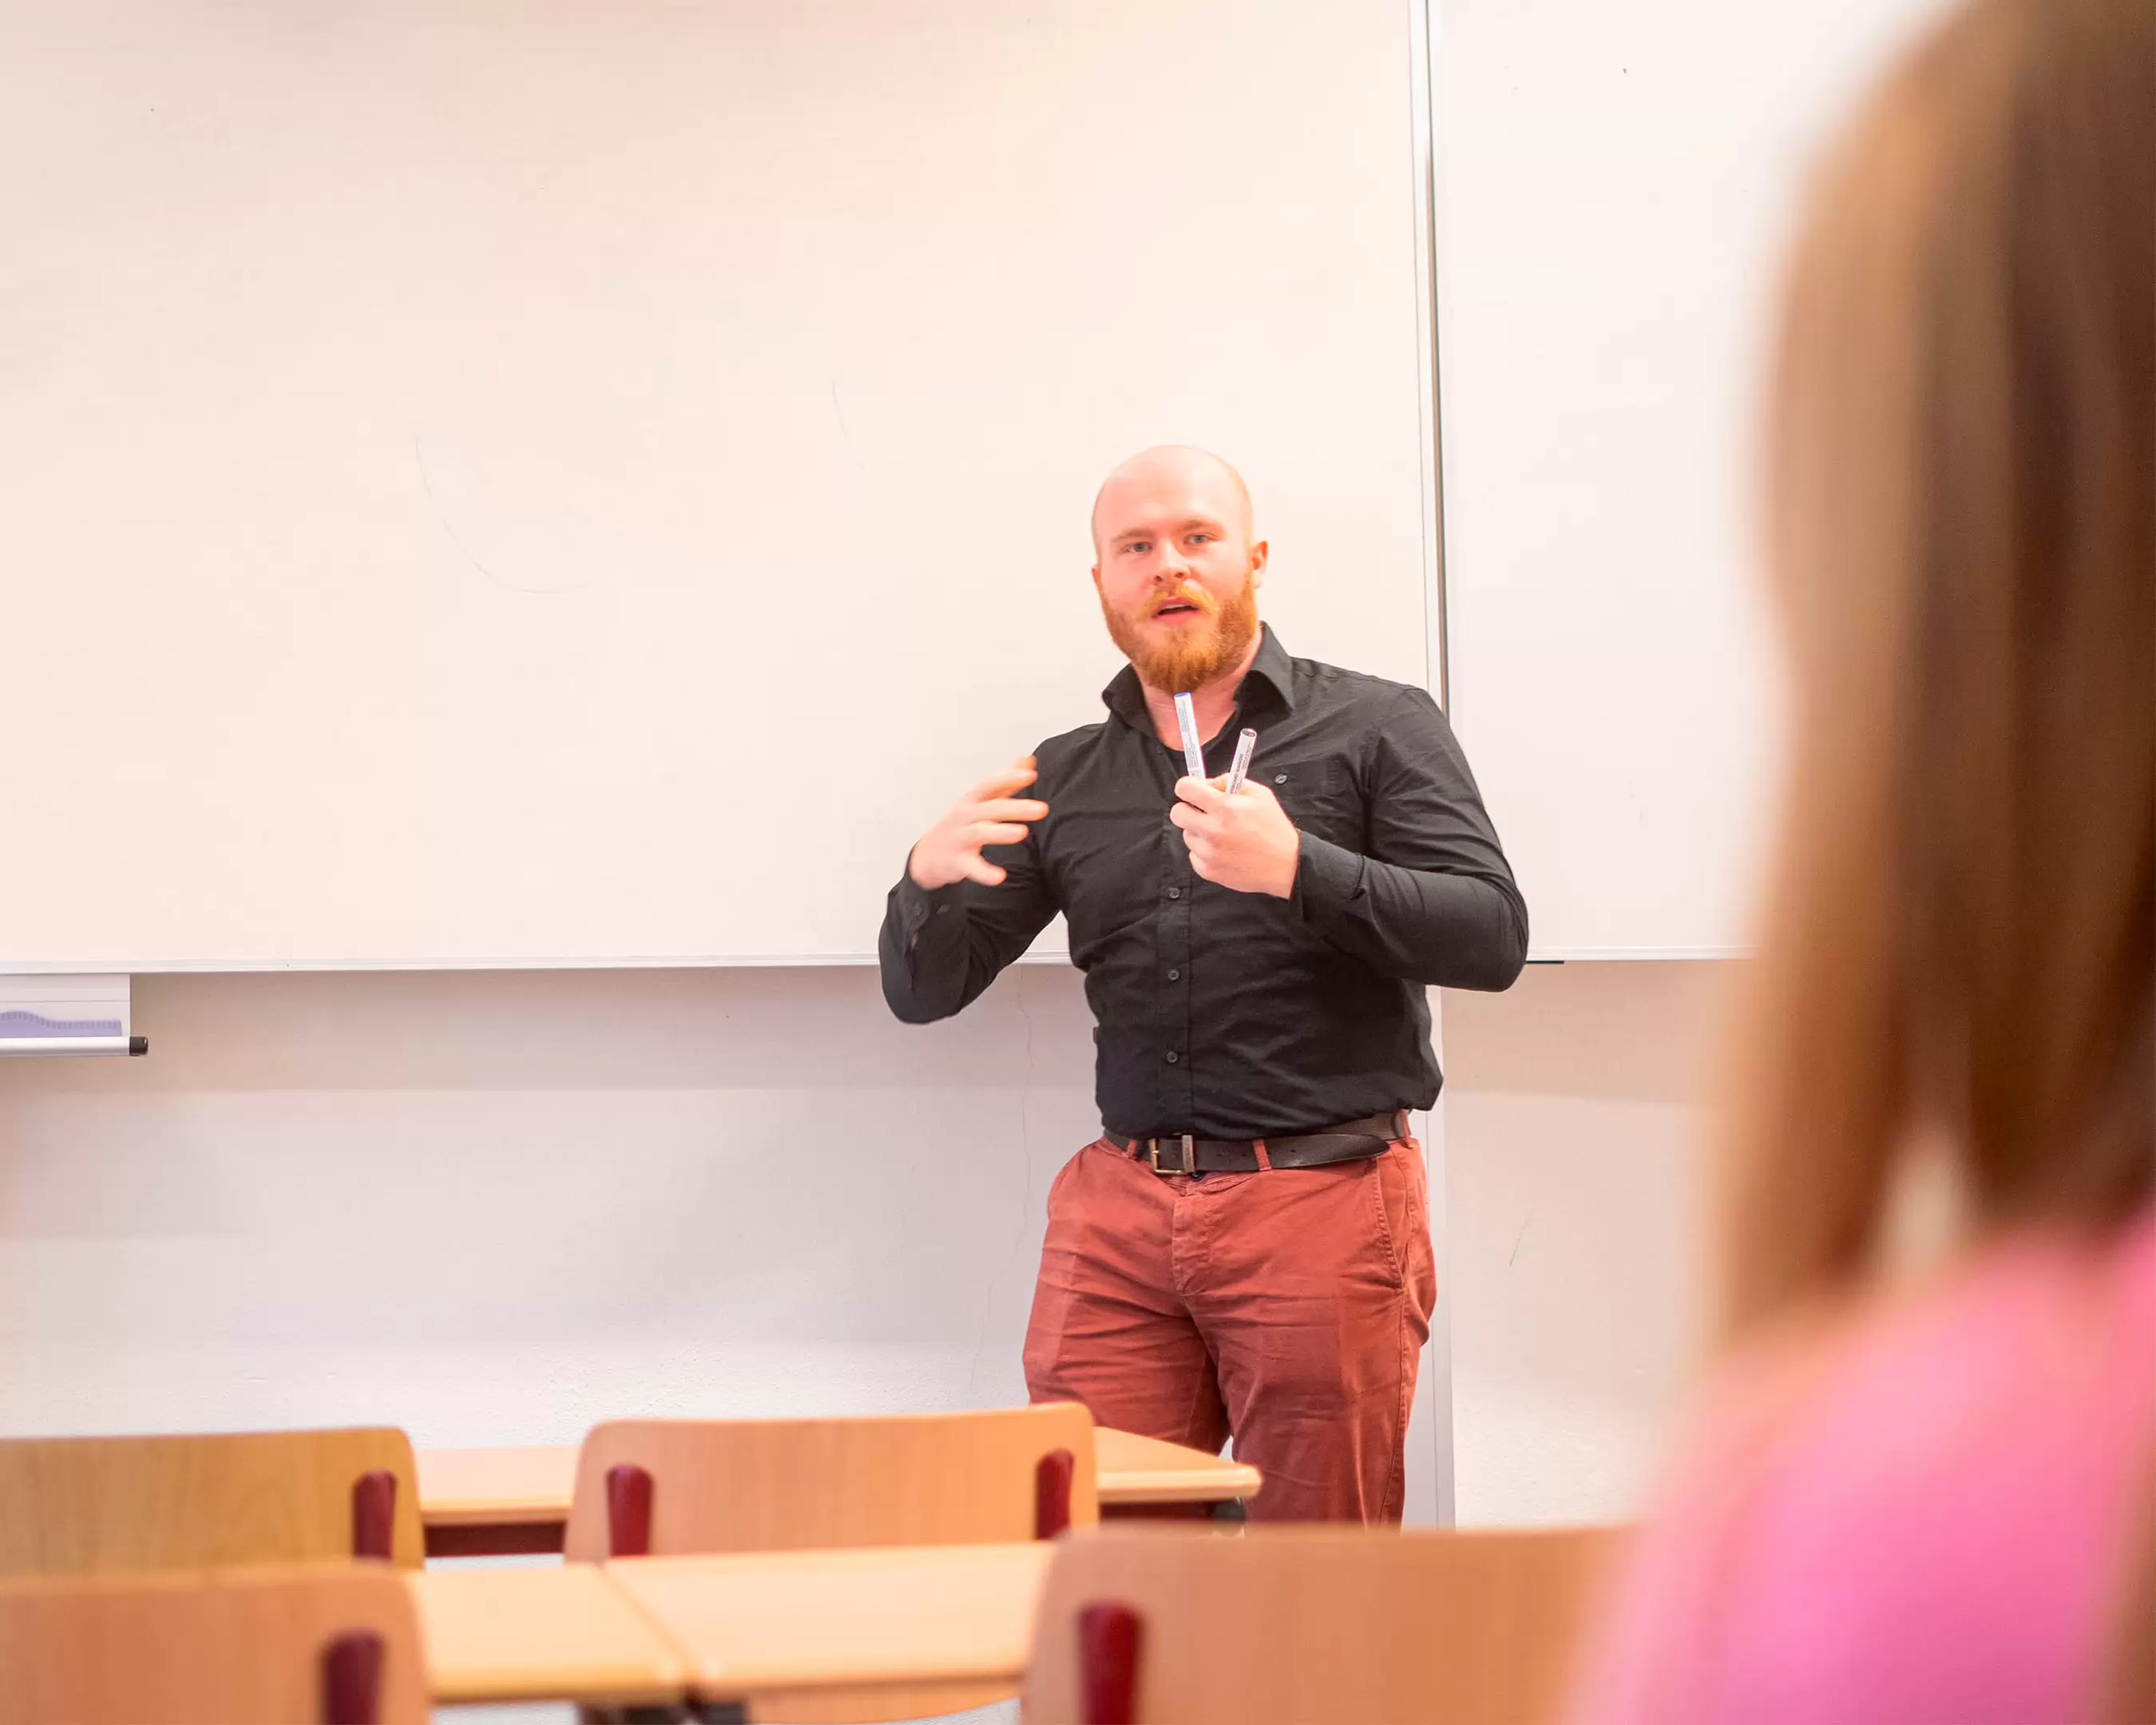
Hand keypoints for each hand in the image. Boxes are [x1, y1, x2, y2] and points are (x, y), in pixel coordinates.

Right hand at [907, 757, 1049, 888]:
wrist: (928, 855)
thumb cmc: (961, 824)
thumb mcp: (980, 801)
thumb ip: (1005, 783)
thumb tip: (1028, 760)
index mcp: (973, 800)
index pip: (990, 784)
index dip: (1009, 778)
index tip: (1030, 775)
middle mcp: (966, 816)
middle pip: (991, 808)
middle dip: (1016, 808)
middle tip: (1042, 809)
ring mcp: (960, 838)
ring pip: (980, 833)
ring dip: (1000, 833)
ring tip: (1021, 833)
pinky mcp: (957, 861)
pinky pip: (971, 867)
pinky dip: (984, 872)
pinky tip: (999, 877)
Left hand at [1169, 775, 1299, 897]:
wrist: (1285, 866)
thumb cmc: (1274, 829)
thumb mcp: (1260, 794)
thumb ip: (1231, 781)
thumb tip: (1208, 783)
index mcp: (1225, 808)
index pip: (1185, 789)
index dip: (1187, 786)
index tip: (1193, 790)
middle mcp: (1213, 830)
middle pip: (1177, 813)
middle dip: (1188, 808)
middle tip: (1204, 811)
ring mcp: (1208, 852)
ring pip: (1187, 834)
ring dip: (1199, 831)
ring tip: (1222, 834)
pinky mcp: (1207, 870)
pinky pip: (1194, 854)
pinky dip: (1204, 851)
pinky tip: (1223, 850)